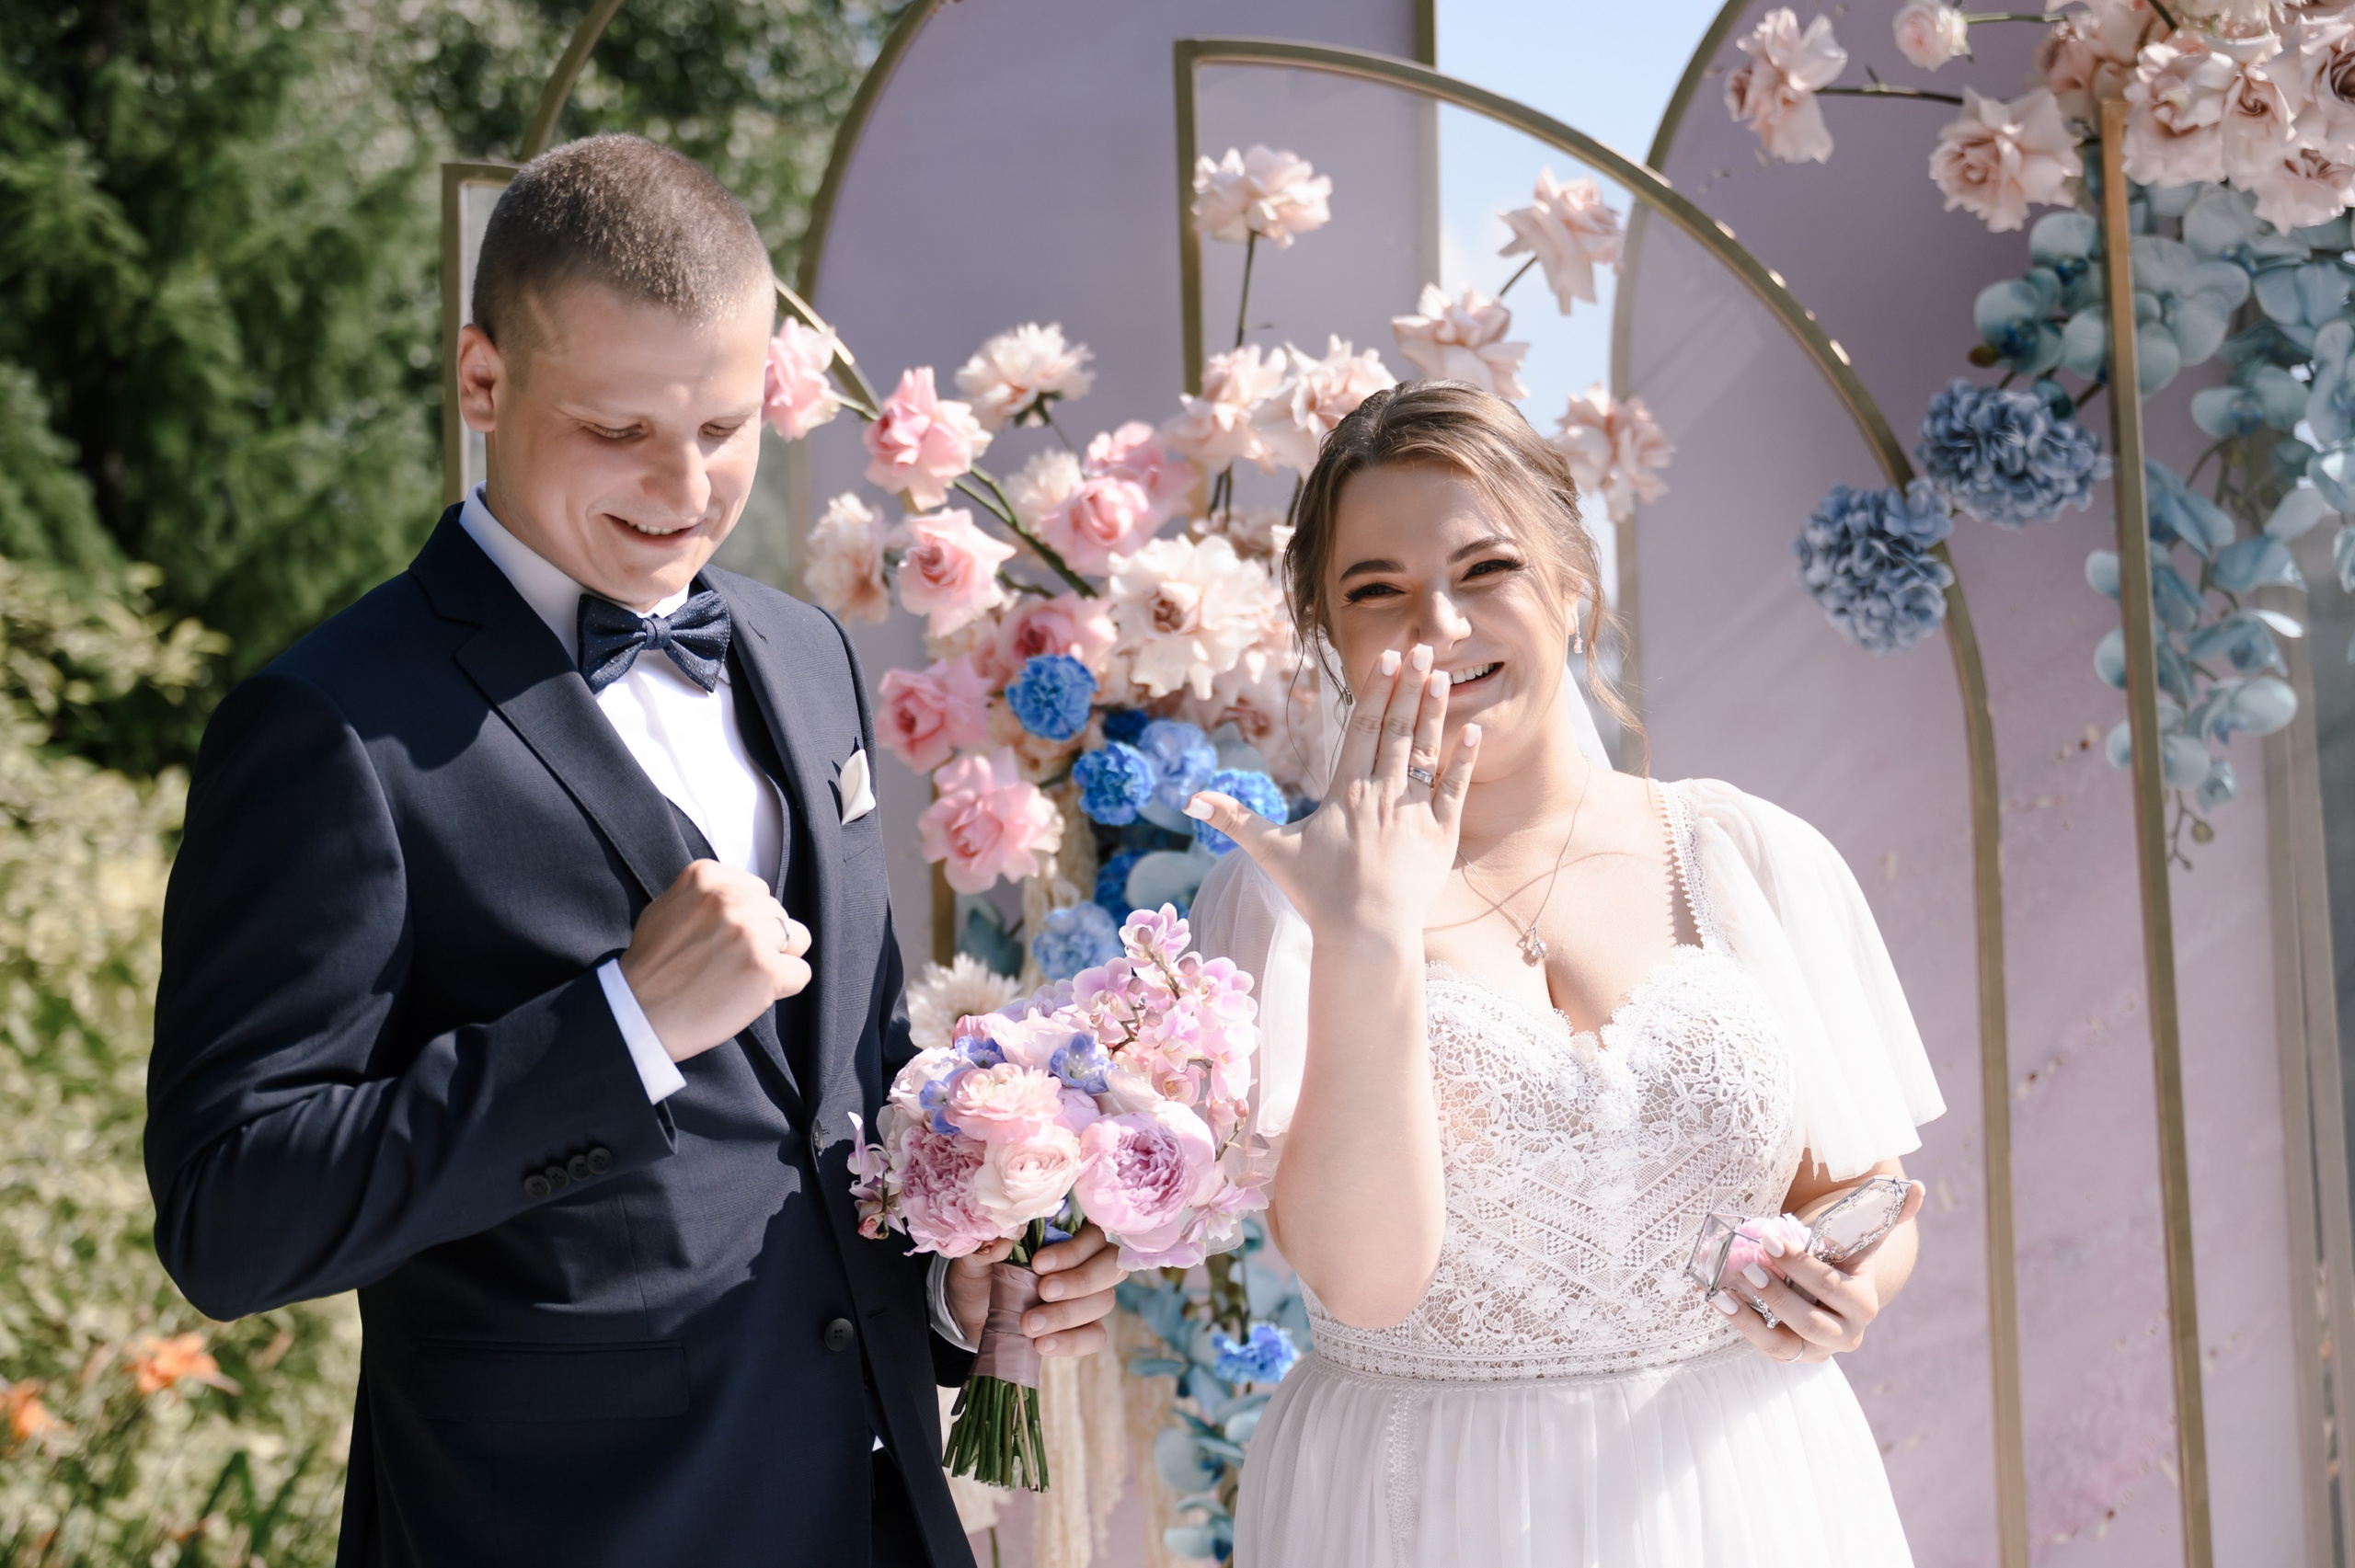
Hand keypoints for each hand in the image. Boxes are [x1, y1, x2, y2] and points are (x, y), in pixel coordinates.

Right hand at [618, 859, 810, 1061]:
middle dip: (763, 939)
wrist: (639, 1014)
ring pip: (798, 939)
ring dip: (777, 960)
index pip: (758, 891)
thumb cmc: (653, 966)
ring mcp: (750, 933)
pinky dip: (783, 988)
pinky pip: (801, 973)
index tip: (719, 940)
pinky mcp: (766, 969)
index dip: (746, 920)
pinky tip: (750, 995)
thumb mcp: (667, 906)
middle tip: (728, 964)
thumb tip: (747, 894)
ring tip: (740, 977)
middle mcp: (730, 899)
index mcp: (706, 876)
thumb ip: (706, 894)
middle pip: (779, 914)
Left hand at [945, 1224, 1126, 1357]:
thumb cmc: (981, 1278)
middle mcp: (1085, 1261)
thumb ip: (984, 1249)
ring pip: (1104, 1300)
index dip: (1072, 1249)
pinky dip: (1072, 1342)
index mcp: (1064, 1234)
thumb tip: (1003, 1242)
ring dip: (1067, 1314)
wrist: (974, 1316)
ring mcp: (1089, 1296)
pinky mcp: (1084, 1328)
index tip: (1038, 1264)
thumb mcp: (974, 1262)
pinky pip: (1096, 1336)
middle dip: (1080, 1280)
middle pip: (1111, 1265)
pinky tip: (1042, 1345)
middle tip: (1043, 1292)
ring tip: (1028, 1325)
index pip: (1091, 1233)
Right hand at [1187, 641, 1478, 942]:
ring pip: (1427, 751)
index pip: (1362, 728)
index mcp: (1345, 791)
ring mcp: (1414, 813)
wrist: (1366, 934)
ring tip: (1443, 675)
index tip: (1388, 658)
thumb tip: (1189, 799)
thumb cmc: (1317, 894)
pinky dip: (1465, 760)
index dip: (1376, 690)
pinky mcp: (1441, 835)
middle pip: (1397, 729)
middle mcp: (1382, 794)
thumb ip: (1234, 819)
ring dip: (1434, 712)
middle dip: (1409, 685)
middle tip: (1425, 646)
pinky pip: (1456, 789)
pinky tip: (1474, 729)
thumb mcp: (1271, 852)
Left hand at [1713, 1181, 1923, 1363]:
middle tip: (1748, 1266)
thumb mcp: (1858, 1235)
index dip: (1800, 1265)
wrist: (1826, 1284)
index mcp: (1863, 1303)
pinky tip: (1720, 1301)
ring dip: (1752, 1320)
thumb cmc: (1838, 1254)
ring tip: (1726, 1292)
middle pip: (1810, 1321)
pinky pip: (1766, 1348)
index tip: (1769, 1239)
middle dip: (1778, 1296)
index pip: (1832, 1287)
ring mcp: (1817, 1350)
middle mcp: (1845, 1334)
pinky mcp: (1792, 1356)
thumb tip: (1916, 1188)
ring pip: (1786, 1344)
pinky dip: (1741, 1326)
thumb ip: (1883, 1214)